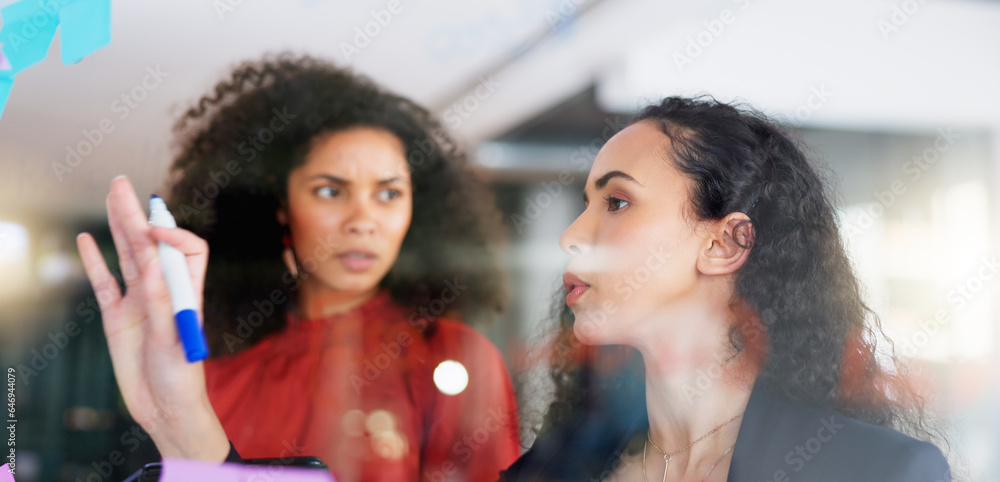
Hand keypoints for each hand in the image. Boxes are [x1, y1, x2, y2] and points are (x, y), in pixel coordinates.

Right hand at [76, 176, 228, 461]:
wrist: (165, 409)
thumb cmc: (181, 377)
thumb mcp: (173, 338)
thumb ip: (161, 301)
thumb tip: (152, 261)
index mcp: (186, 292)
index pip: (187, 249)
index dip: (172, 235)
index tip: (153, 234)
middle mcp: (163, 291)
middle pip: (150, 244)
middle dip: (136, 214)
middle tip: (121, 184)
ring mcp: (139, 303)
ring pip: (127, 256)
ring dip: (118, 227)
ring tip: (110, 197)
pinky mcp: (117, 319)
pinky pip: (105, 284)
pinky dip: (95, 261)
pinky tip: (87, 239)